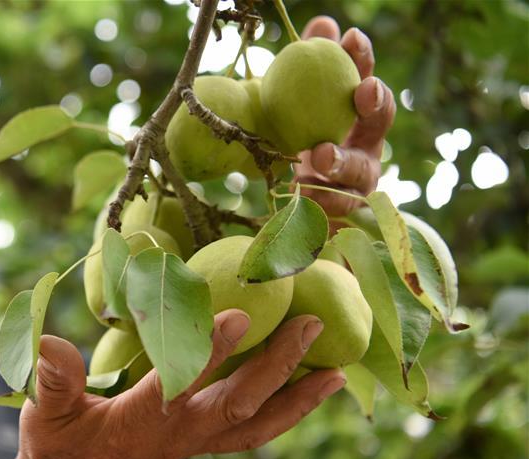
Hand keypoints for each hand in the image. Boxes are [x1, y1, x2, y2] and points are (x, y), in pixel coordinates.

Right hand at [7, 310, 345, 458]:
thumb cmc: (55, 452)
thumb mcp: (46, 415)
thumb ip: (54, 379)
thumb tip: (50, 340)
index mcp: (140, 424)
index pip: (179, 386)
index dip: (209, 352)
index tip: (240, 314)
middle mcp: (177, 436)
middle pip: (237, 405)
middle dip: (276, 366)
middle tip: (311, 326)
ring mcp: (193, 444)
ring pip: (256, 425)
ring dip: (298, 399)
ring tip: (336, 374)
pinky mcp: (198, 444)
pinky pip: (250, 430)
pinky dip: (283, 412)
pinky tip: (304, 391)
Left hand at [293, 17, 396, 215]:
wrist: (296, 204)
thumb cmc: (302, 144)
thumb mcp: (301, 104)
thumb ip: (312, 67)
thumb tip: (323, 24)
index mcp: (359, 118)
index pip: (367, 83)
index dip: (364, 61)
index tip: (351, 40)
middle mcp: (367, 147)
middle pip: (381, 122)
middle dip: (376, 103)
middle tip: (361, 92)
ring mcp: (358, 183)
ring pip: (359, 172)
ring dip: (342, 160)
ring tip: (322, 154)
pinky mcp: (341, 214)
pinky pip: (334, 208)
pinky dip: (318, 200)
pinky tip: (298, 191)